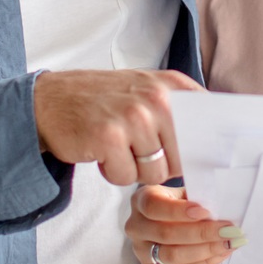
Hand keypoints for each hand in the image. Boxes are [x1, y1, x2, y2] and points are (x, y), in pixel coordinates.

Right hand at [33, 69, 199, 185]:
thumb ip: (179, 112)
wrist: (49, 100)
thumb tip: (213, 150)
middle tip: (138, 150)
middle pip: (182, 159)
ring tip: (118, 148)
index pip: (210, 126)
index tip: (200, 163)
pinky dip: (113, 173)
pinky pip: (126, 178)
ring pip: (155, 173)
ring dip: (135, 170)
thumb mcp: (147, 91)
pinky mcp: (108, 137)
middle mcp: (157, 98)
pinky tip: (101, 153)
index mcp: (173, 85)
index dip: (204, 151)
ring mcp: (132, 116)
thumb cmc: (103, 101)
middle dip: (162, 165)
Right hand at [125, 185, 239, 263]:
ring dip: (205, 251)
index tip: (206, 212)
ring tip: (229, 243)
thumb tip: (221, 206)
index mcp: (142, 200)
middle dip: (202, 233)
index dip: (178, 211)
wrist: (173, 226)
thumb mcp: (186, 194)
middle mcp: (135, 226)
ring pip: (172, 255)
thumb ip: (197, 197)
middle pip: (166, 233)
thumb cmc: (183, 204)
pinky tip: (219, 255)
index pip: (154, 206)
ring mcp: (140, 250)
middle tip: (229, 230)